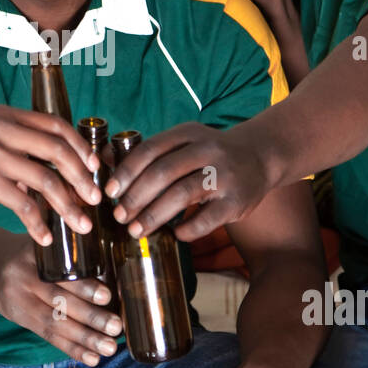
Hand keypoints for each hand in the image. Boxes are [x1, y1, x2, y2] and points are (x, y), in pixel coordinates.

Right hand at [0, 105, 100, 246]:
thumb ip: (19, 147)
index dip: (81, 147)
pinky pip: (22, 203)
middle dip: (82, 178)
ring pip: (45, 180)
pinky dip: (37, 222)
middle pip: (57, 151)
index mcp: (6, 116)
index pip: (56, 126)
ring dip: (68, 206)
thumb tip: (56, 170)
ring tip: (80, 225)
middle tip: (95, 200)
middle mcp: (1, 129)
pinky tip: (45, 236)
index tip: (95, 169)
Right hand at [0, 233, 122, 366]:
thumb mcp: (44, 243)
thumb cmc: (29, 252)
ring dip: (84, 339)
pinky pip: (47, 336)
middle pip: (59, 302)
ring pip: (54, 324)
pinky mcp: (19, 318)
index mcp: (35, 257)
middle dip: (90, 317)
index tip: (107, 296)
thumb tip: (114, 270)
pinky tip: (91, 358)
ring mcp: (20, 301)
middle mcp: (25, 279)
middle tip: (116, 327)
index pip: (61, 274)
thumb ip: (69, 251)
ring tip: (109, 348)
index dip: (83, 286)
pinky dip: (71, 349)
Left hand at [106, 121, 270, 241]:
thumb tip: (106, 163)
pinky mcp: (237, 200)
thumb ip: (153, 152)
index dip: (127, 171)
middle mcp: (208, 150)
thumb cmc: (211, 154)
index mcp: (189, 133)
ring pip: (182, 195)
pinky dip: (186, 229)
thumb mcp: (186, 141)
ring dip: (154, 215)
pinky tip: (174, 234)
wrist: (261, 156)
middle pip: (164, 173)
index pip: (151, 149)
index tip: (111, 192)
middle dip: (136, 197)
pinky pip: (206, 219)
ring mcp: (225, 175)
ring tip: (136, 230)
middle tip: (120, 216)